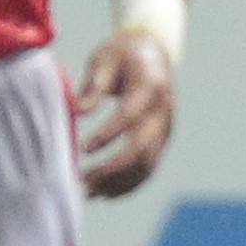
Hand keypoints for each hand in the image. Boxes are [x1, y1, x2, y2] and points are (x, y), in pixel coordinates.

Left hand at [71, 27, 179, 198]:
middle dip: (111, 169)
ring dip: (119, 182)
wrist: (153, 51)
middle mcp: (163, 110)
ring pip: (147, 164)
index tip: (81, 149)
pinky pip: (149, 167)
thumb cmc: (121, 54)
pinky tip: (106, 193)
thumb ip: (93, 86)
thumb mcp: (104, 59)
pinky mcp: (163, 139)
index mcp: (150, 86)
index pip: (129, 117)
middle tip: (81, 181)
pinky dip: (130, 184)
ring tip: (88, 193)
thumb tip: (78, 112)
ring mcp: (167, 128)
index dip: (106, 135)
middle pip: (141, 148)